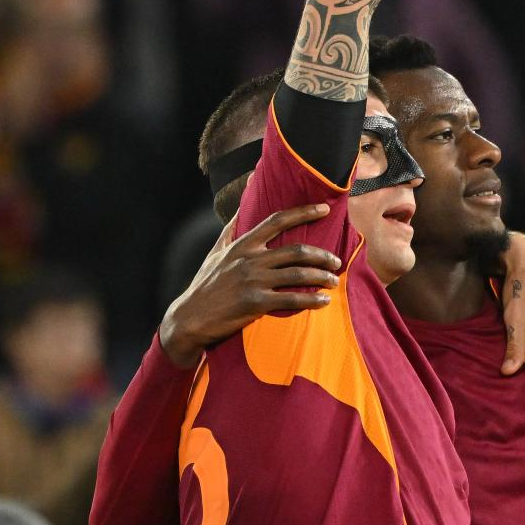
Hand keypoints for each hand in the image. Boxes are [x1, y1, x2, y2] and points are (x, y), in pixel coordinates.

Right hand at [159, 205, 341, 367]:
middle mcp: (250, 259)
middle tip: (336, 261)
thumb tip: (244, 206)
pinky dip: (311, 300)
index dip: (303, 212)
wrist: (189, 318)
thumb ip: (232, 229)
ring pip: (297, 274)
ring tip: (333, 280)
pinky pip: (291, 299)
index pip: (277, 220)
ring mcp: (253, 281)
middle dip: (322, 255)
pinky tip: (323, 301)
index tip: (324, 209)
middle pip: (296, 250)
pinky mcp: (255, 303)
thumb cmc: (205, 284)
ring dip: (321, 276)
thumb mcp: (215, 253)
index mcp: (243, 245)